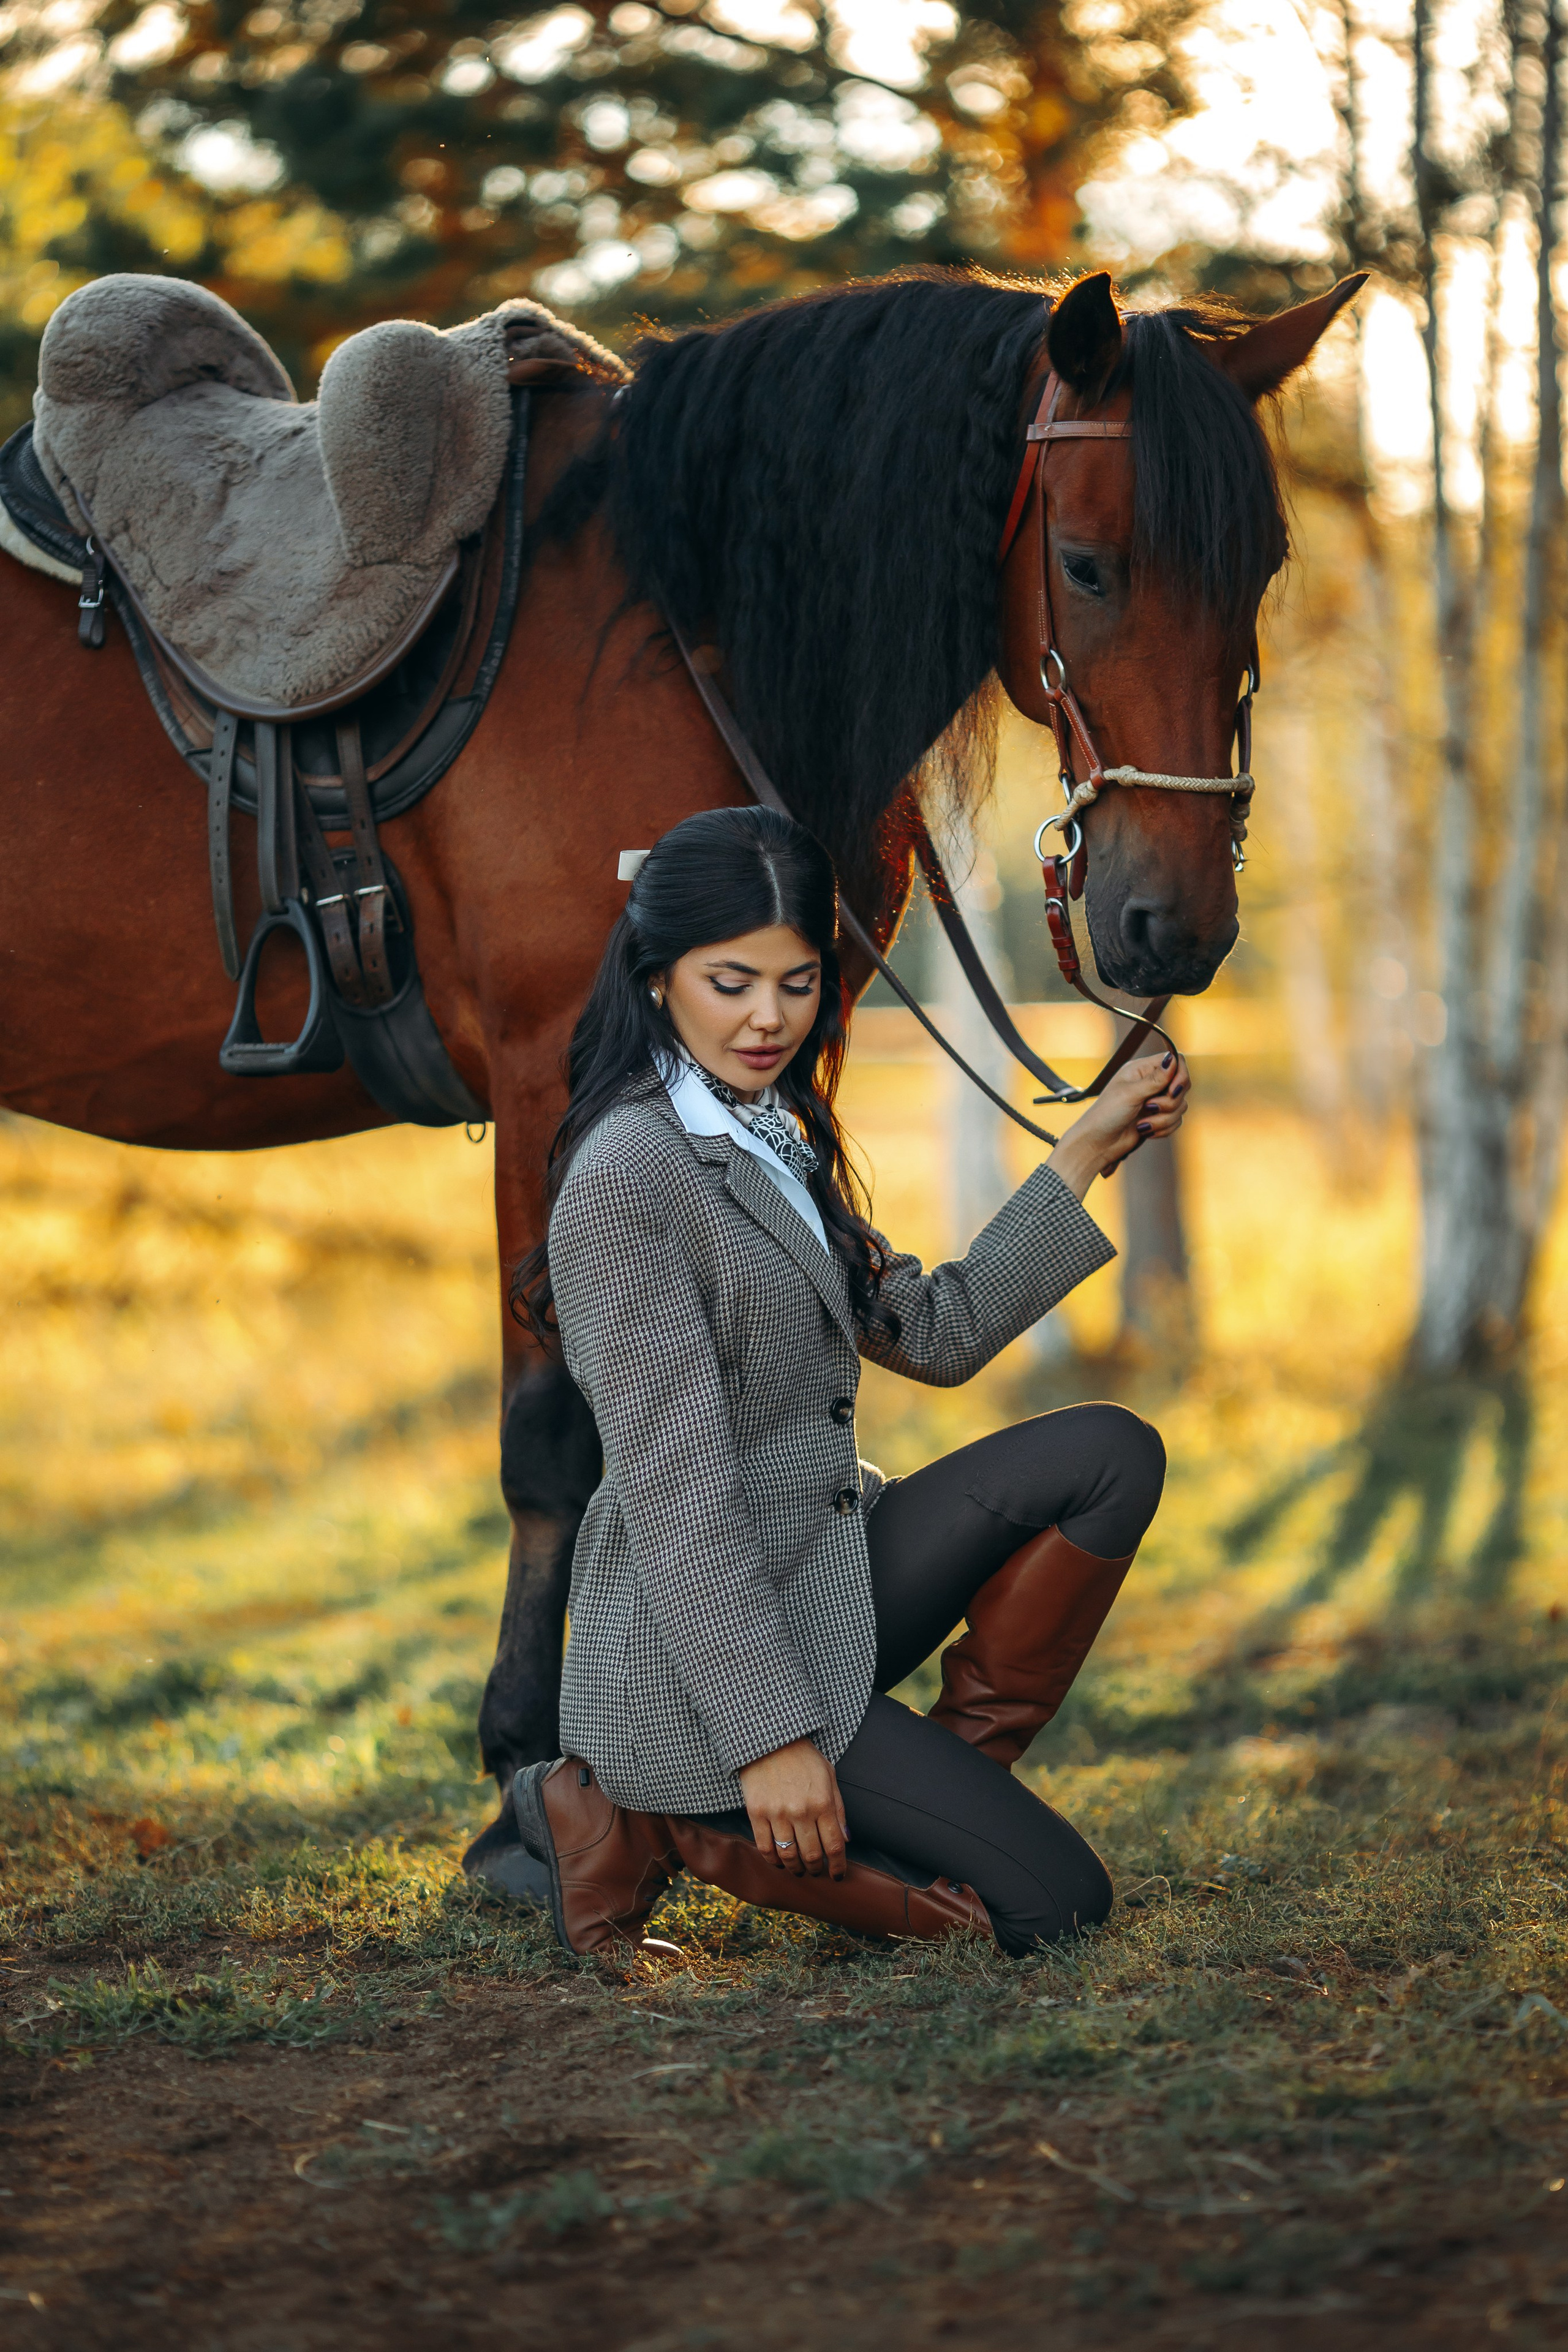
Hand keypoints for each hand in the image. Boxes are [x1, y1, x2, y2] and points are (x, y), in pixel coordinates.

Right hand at [737, 1738, 847, 1878]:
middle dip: (816, 1869)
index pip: (834, 1846)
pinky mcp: (756, 1813)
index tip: (837, 1875)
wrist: (769, 1741)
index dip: (837, 1866)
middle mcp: (801, 1811)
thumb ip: (838, 1809)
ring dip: (796, 1868)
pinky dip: (773, 1860)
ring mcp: (777, 1813)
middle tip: (816, 1871)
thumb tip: (846, 1839)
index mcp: (823, 1802)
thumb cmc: (803, 1757)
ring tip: (799, 1869)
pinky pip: (765, 1847)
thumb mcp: (829, 1776)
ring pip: (789, 1856)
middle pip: (812, 1855)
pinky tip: (779, 1862)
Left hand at [1046, 1051, 1190, 1199]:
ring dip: (1163, 1119)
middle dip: (1170, 1102)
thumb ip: (1155, 1079)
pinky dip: (1163, 1129)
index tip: (1173, 1091)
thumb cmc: (1107, 1114)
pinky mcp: (1158, 1117)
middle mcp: (1150, 1082)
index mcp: (1141, 1069)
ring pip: (1180, 1106)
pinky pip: (1176, 1121)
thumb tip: (1172, 1059)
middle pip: (1182, 1085)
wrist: (1098, 1143)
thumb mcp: (1130, 1094)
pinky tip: (1144, 1131)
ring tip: (1141, 1125)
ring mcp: (1155, 1100)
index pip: (1175, 1060)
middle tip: (1149, 1108)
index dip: (1180, 1075)